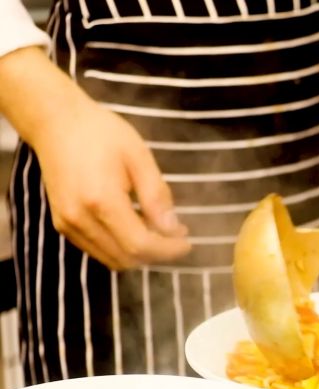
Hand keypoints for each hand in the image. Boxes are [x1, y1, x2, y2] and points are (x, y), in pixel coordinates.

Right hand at [33, 100, 190, 269]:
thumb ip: (156, 195)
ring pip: (112, 260)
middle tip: (176, 237)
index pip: (140, 244)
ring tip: (158, 231)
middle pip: (126, 258)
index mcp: (101, 200)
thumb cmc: (100, 133)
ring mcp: (68, 224)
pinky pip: (97, 250)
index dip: (168, 250)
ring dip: (139, 254)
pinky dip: (120, 248)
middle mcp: (80, 218)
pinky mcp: (62, 224)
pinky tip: (135, 227)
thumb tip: (173, 228)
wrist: (56, 123)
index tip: (187, 242)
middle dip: (157, 254)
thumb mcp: (139, 157)